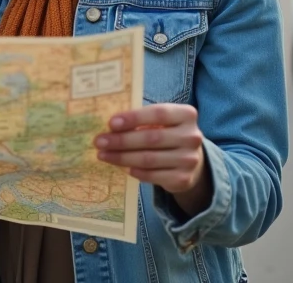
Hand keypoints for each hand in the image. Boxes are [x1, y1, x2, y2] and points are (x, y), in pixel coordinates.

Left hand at [95, 104, 210, 213]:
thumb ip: (143, 120)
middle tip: (100, 141)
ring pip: (149, 159)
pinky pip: (152, 175)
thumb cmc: (169, 134)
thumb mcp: (163, 122)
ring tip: (103, 155)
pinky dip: (134, 171)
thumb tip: (111, 126)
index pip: (159, 113)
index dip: (134, 118)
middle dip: (122, 140)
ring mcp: (189, 160)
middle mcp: (192, 137)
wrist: (192, 161)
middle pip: (151, 138)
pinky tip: (122, 167)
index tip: (111, 123)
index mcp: (187, 115)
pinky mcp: (183, 179)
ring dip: (122, 157)